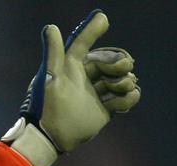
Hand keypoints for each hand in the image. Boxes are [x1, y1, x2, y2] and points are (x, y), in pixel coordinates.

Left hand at [2, 9, 141, 165]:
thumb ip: (54, 52)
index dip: (94, 29)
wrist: (52, 136)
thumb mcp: (50, 77)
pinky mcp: (107, 108)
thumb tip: (51, 26)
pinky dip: (128, 98)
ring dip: (125, 82)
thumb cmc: (46, 106)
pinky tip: (115, 106)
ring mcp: (99, 92)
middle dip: (120, 63)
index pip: (86, 43)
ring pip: (125, 78)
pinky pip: (129, 97)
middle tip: (120, 70)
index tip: (104, 19)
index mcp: (73, 66)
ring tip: (113, 92)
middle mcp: (87, 77)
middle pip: (114, 60)